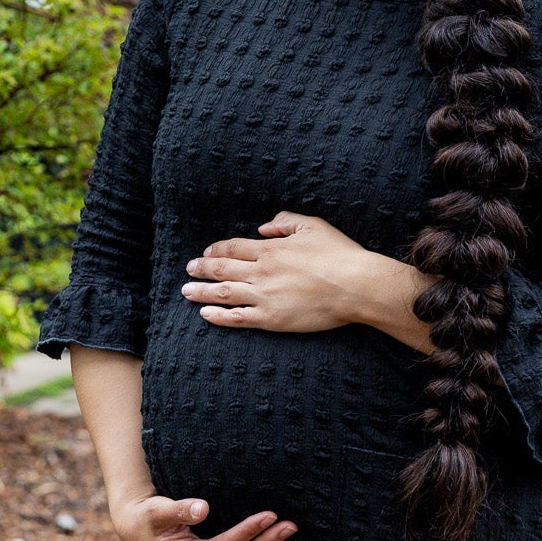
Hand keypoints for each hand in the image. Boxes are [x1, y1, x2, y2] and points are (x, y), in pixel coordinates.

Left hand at [182, 211, 434, 351]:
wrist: (356, 286)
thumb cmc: (339, 255)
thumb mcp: (313, 225)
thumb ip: (285, 222)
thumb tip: (264, 228)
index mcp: (271, 249)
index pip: (233, 247)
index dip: (217, 249)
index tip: (207, 251)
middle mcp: (262, 272)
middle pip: (222, 268)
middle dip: (201, 268)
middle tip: (189, 269)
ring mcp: (264, 296)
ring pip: (223, 293)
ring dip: (201, 292)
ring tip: (186, 292)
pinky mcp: (272, 318)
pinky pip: (238, 318)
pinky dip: (219, 316)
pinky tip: (206, 314)